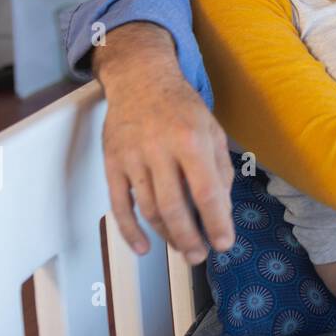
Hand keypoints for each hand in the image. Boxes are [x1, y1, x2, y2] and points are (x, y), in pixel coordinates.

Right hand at [97, 25, 235, 262]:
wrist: (140, 79)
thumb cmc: (182, 107)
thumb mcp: (212, 129)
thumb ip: (220, 168)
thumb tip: (222, 210)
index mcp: (191, 140)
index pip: (206, 192)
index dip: (216, 222)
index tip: (224, 243)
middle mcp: (160, 150)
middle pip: (174, 207)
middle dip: (189, 238)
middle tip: (199, 256)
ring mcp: (132, 158)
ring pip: (148, 209)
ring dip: (166, 235)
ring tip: (183, 248)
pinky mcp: (112, 163)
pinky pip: (118, 205)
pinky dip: (129, 231)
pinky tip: (143, 247)